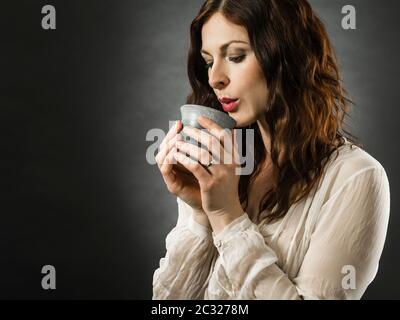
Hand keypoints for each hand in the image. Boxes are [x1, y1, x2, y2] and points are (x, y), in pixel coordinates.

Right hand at [155, 120, 207, 222]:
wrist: (217, 205)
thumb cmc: (215, 182)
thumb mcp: (214, 162)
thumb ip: (213, 149)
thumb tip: (225, 131)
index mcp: (182, 159)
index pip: (173, 141)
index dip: (176, 130)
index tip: (183, 121)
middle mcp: (174, 167)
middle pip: (165, 146)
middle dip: (171, 134)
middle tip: (178, 126)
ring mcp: (171, 176)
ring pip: (161, 156)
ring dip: (168, 145)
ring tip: (177, 138)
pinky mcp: (172, 185)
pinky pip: (165, 169)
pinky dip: (169, 160)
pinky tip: (176, 153)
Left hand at [173, 115, 243, 232]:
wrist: (226, 211)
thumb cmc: (225, 188)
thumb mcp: (232, 168)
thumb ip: (229, 151)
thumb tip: (226, 131)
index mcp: (235, 158)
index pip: (225, 135)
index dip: (212, 124)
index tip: (200, 118)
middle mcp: (229, 165)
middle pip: (212, 141)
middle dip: (197, 132)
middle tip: (186, 129)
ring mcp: (220, 175)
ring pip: (203, 153)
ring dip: (188, 145)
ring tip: (178, 141)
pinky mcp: (209, 185)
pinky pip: (195, 167)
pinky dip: (185, 158)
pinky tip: (177, 155)